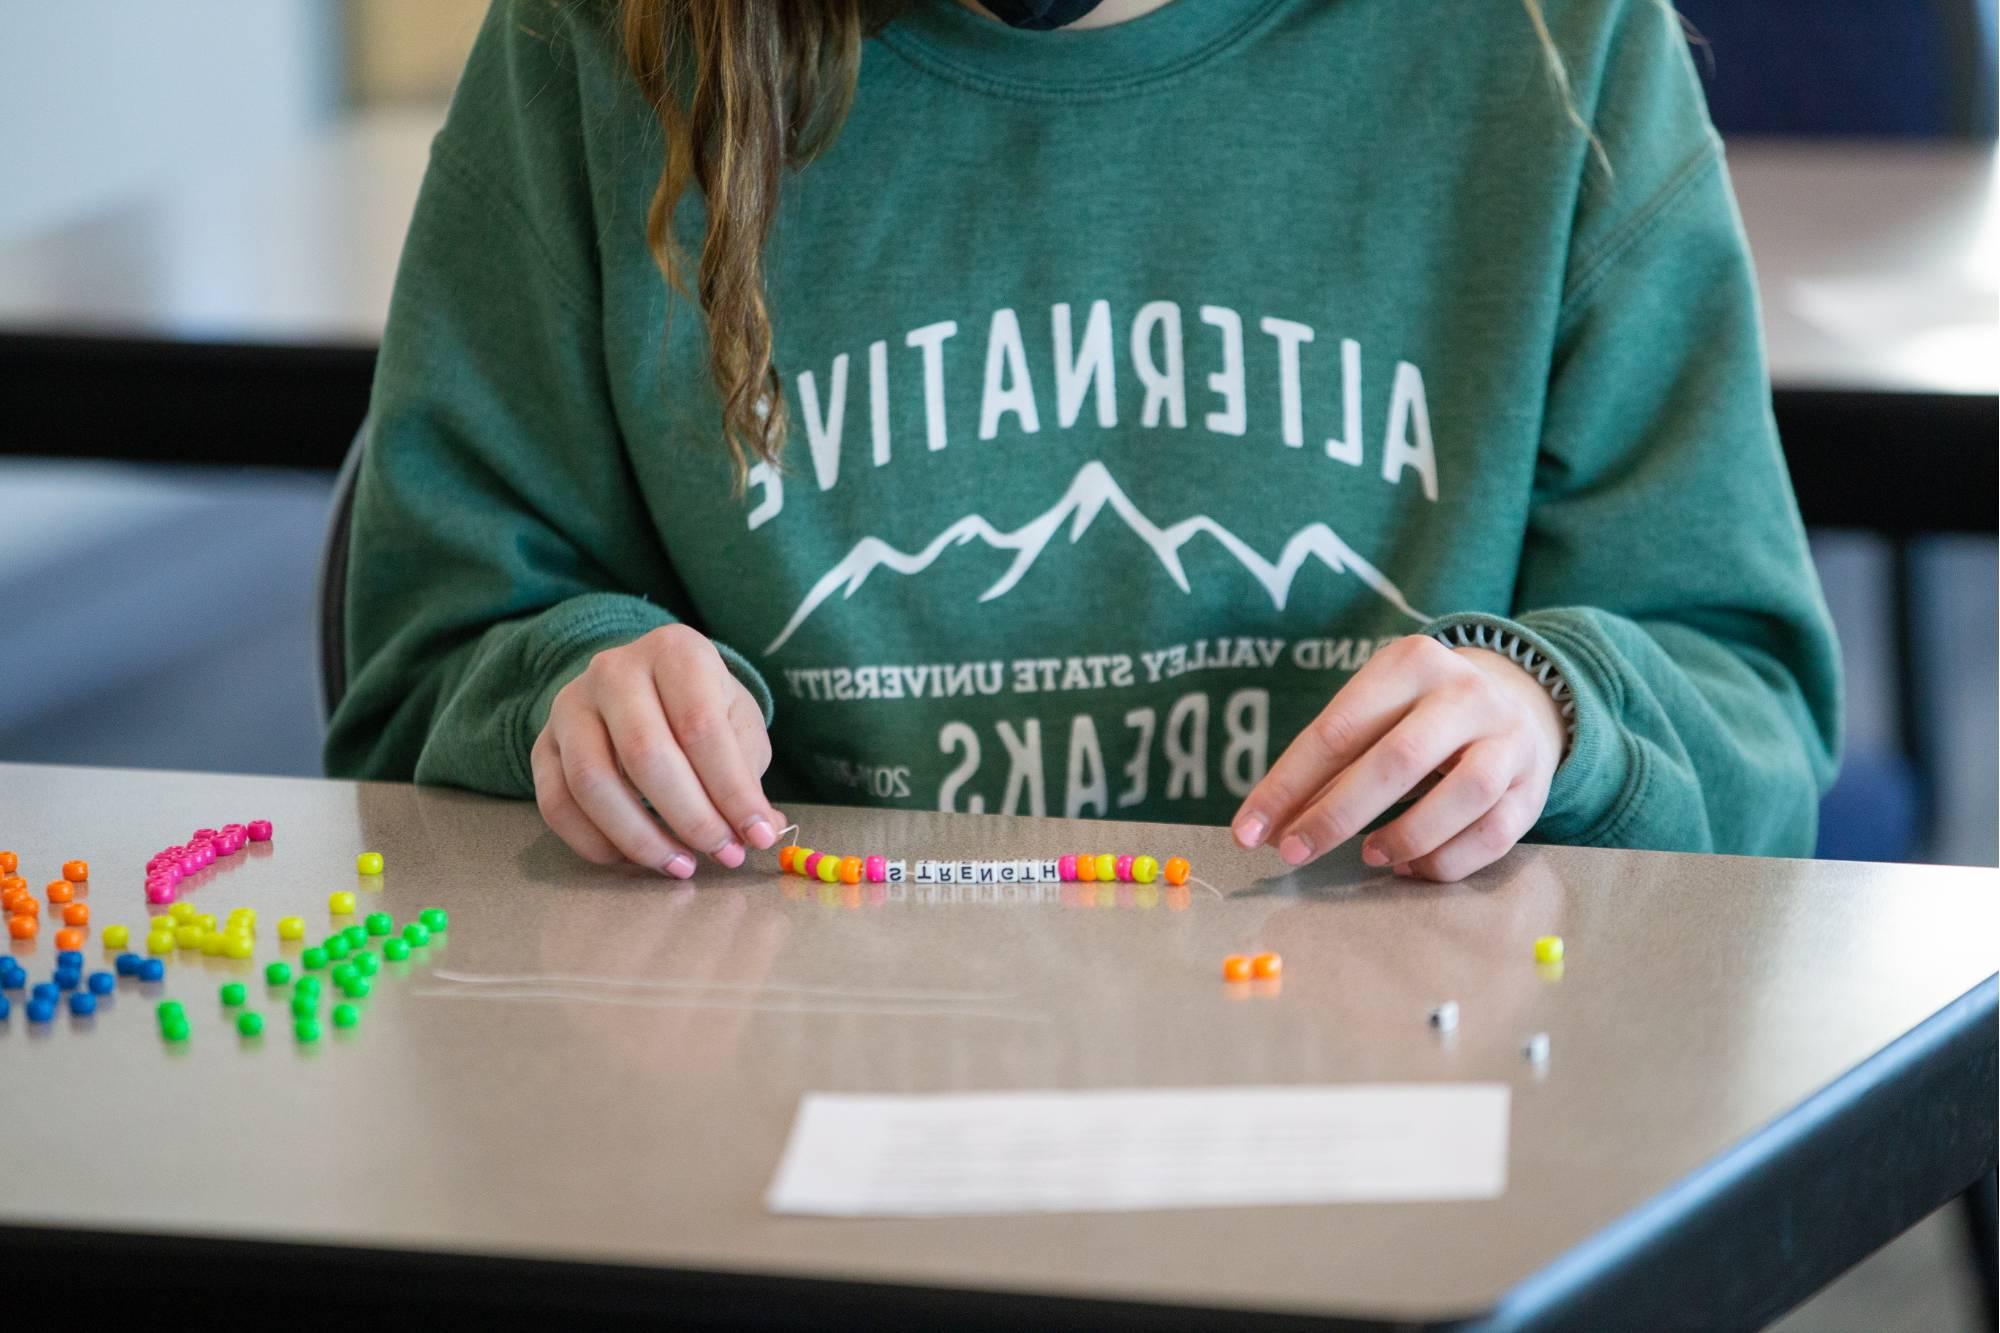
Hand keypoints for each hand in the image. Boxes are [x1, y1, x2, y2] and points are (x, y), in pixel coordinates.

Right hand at [531, 624, 783, 877]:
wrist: (646, 687)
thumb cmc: (701, 706)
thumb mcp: (737, 721)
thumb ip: (746, 771)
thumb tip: (761, 828)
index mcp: (674, 651)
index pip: (700, 726)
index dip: (731, 789)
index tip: (758, 834)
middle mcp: (614, 670)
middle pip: (645, 754)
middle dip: (690, 817)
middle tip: (723, 854)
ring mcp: (570, 705)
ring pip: (592, 781)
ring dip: (641, 838)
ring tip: (681, 864)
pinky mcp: (542, 744)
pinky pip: (556, 803)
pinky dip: (594, 843)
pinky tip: (634, 860)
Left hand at [1230, 635, 1564, 881]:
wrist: (1515, 699)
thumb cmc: (1418, 714)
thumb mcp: (1374, 712)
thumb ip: (1327, 764)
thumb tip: (1269, 827)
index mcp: (1411, 663)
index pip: (1337, 729)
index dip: (1287, 785)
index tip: (1249, 831)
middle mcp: (1465, 693)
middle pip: (1397, 760)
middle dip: (1336, 815)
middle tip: (1294, 852)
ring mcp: (1507, 738)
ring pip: (1463, 794)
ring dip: (1406, 835)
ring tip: (1369, 856)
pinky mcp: (1533, 784)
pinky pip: (1495, 833)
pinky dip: (1448, 859)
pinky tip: (1412, 868)